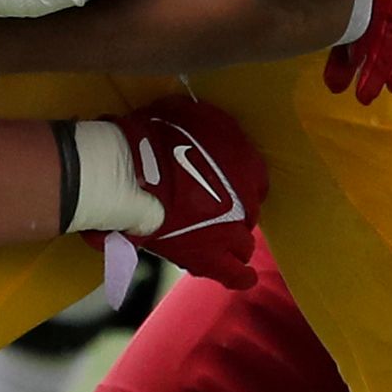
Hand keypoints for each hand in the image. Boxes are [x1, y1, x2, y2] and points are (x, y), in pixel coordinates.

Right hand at [105, 96, 263, 285]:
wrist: (136, 175)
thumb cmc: (157, 137)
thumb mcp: (189, 113)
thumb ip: (207, 123)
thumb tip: (203, 125)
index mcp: (248, 164)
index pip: (256, 178)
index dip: (240, 183)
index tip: (227, 184)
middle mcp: (248, 200)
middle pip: (249, 212)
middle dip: (237, 213)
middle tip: (217, 211)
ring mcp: (230, 231)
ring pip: (244, 244)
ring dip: (236, 242)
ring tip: (224, 243)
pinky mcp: (209, 257)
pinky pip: (234, 274)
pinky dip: (240, 276)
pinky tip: (245, 278)